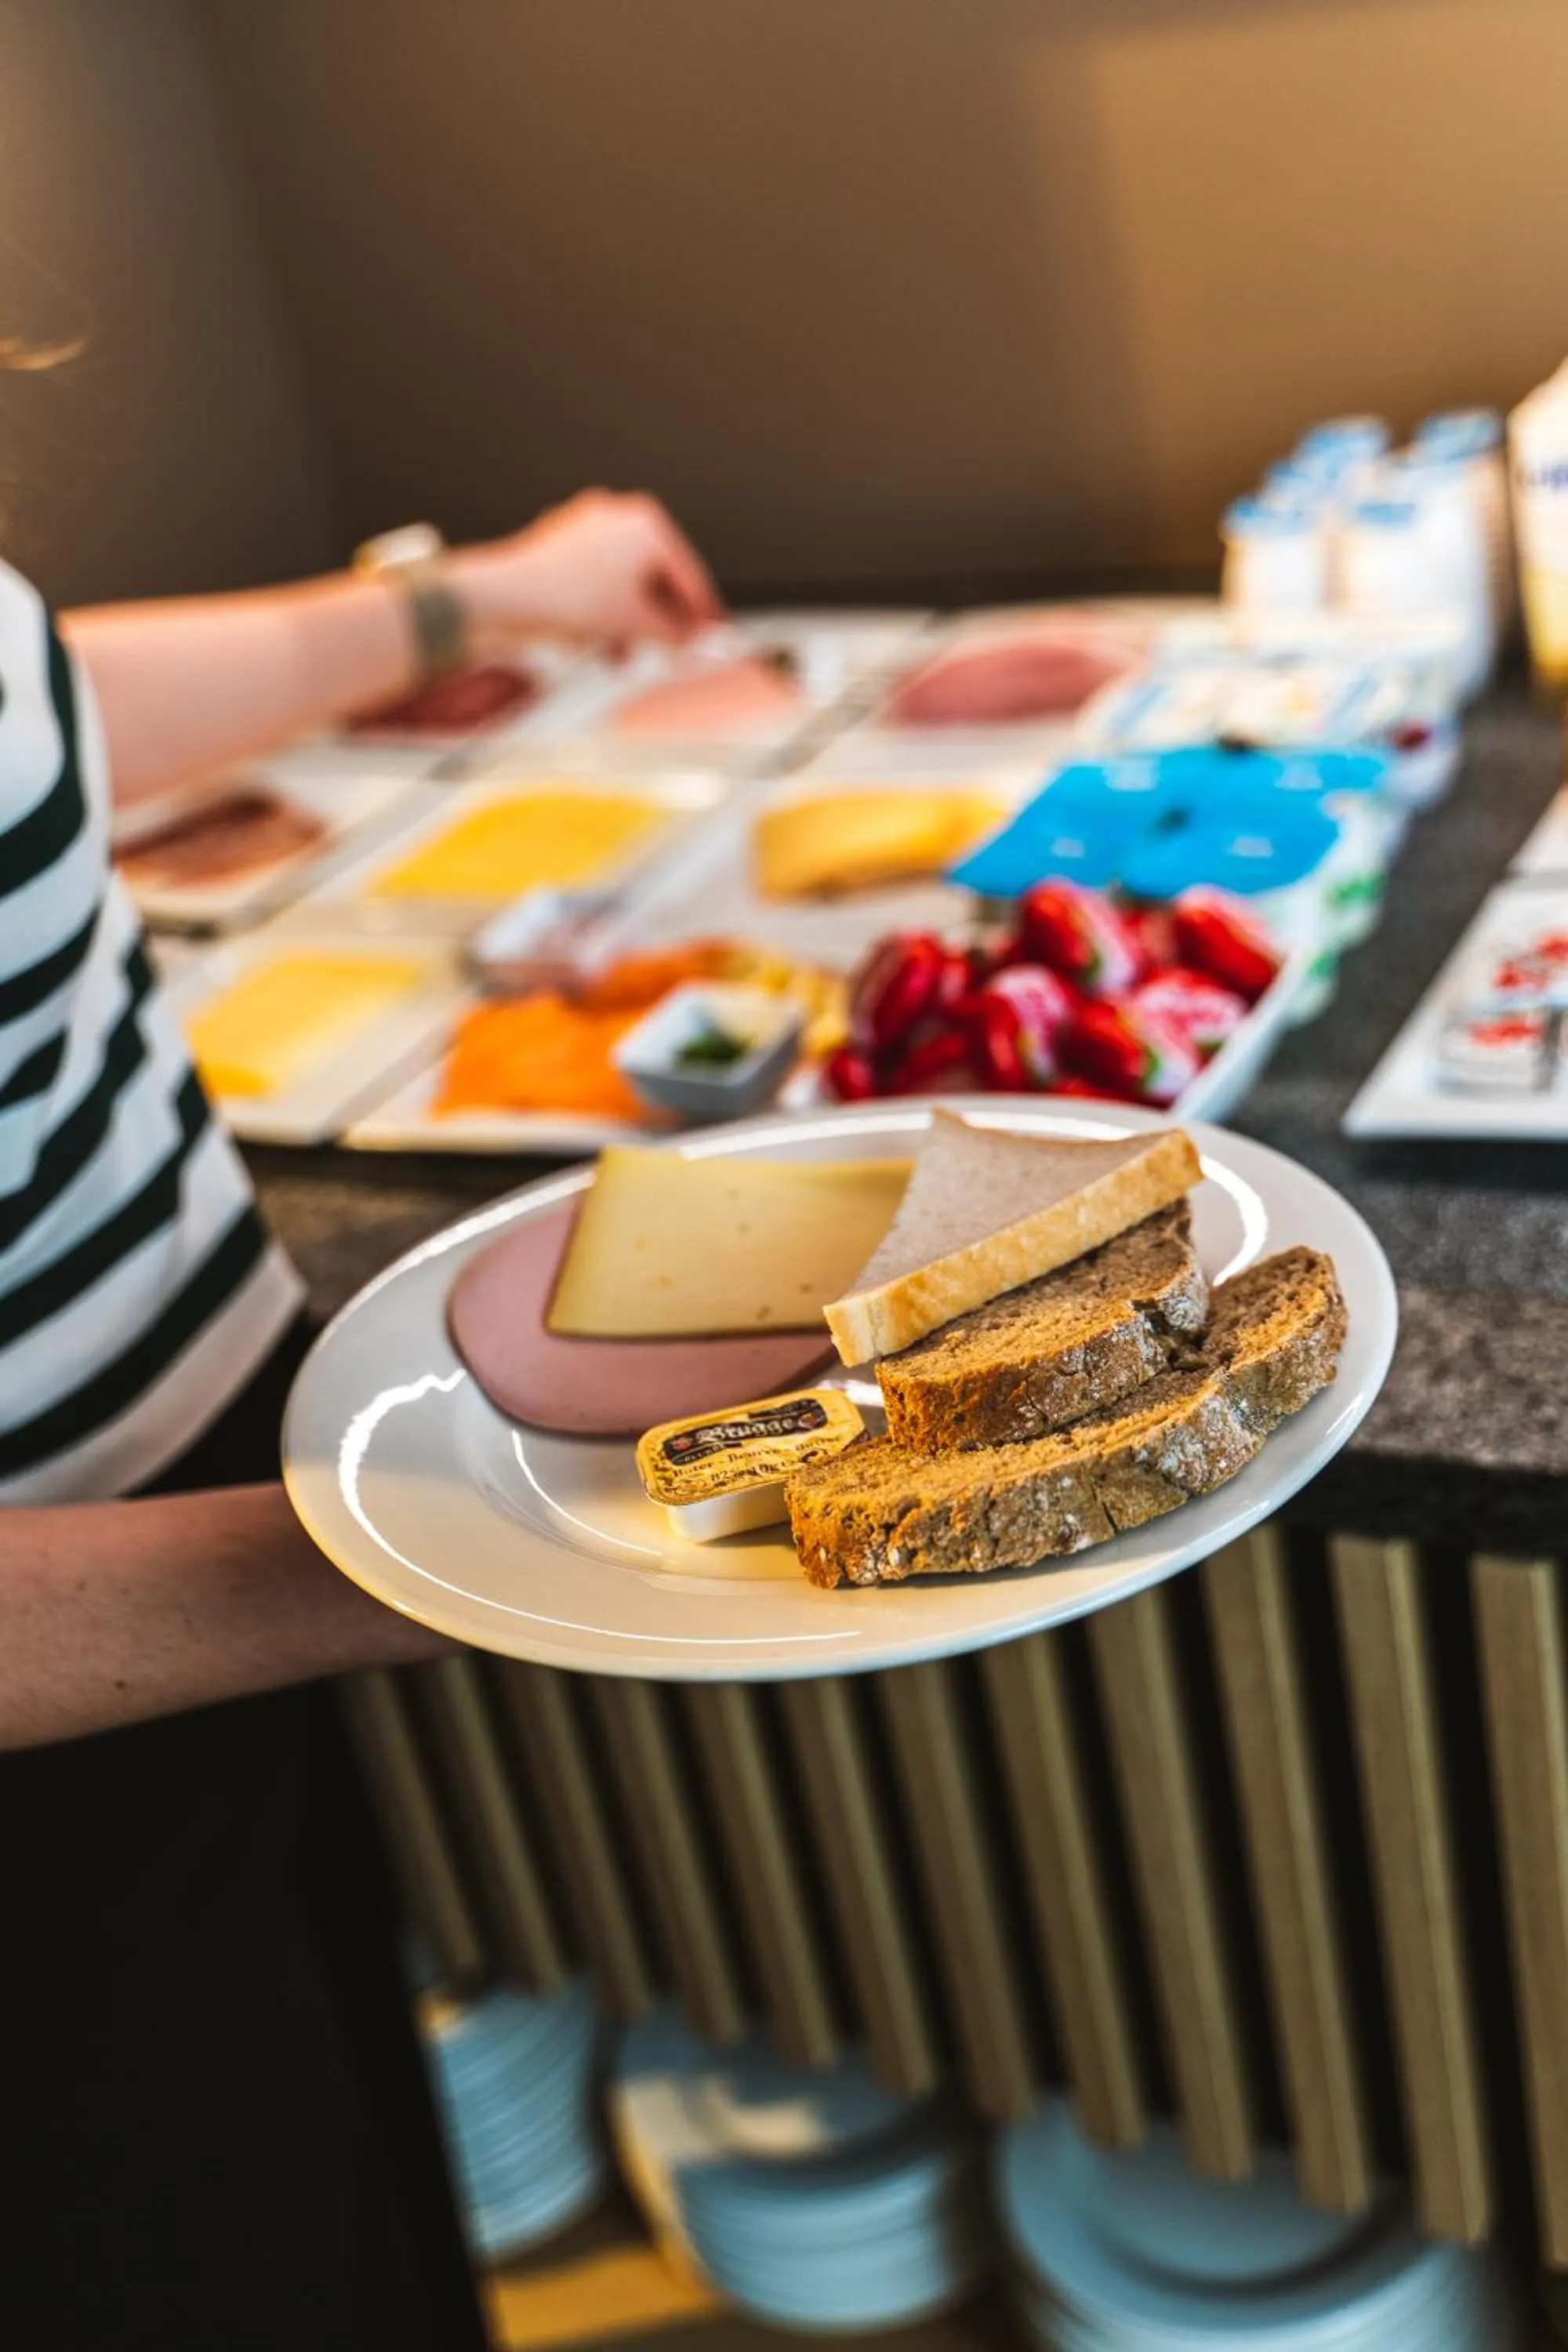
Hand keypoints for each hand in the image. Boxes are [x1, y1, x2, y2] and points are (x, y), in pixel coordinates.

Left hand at [453, 489, 724, 649]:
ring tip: (623, 652)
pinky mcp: (561, 540)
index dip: (703, 613)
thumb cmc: (568, 597)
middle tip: (670, 648)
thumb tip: (693, 640)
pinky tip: (599, 638)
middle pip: (655, 576)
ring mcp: (588, 524)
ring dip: (629, 620)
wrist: (508, 594)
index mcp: (646, 523)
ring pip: (623, 580)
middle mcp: (619, 514)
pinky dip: (603, 607)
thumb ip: (675, 633)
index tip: (712, 635)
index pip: (689, 575)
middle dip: (660, 620)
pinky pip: (597, 578)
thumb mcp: (636, 623)